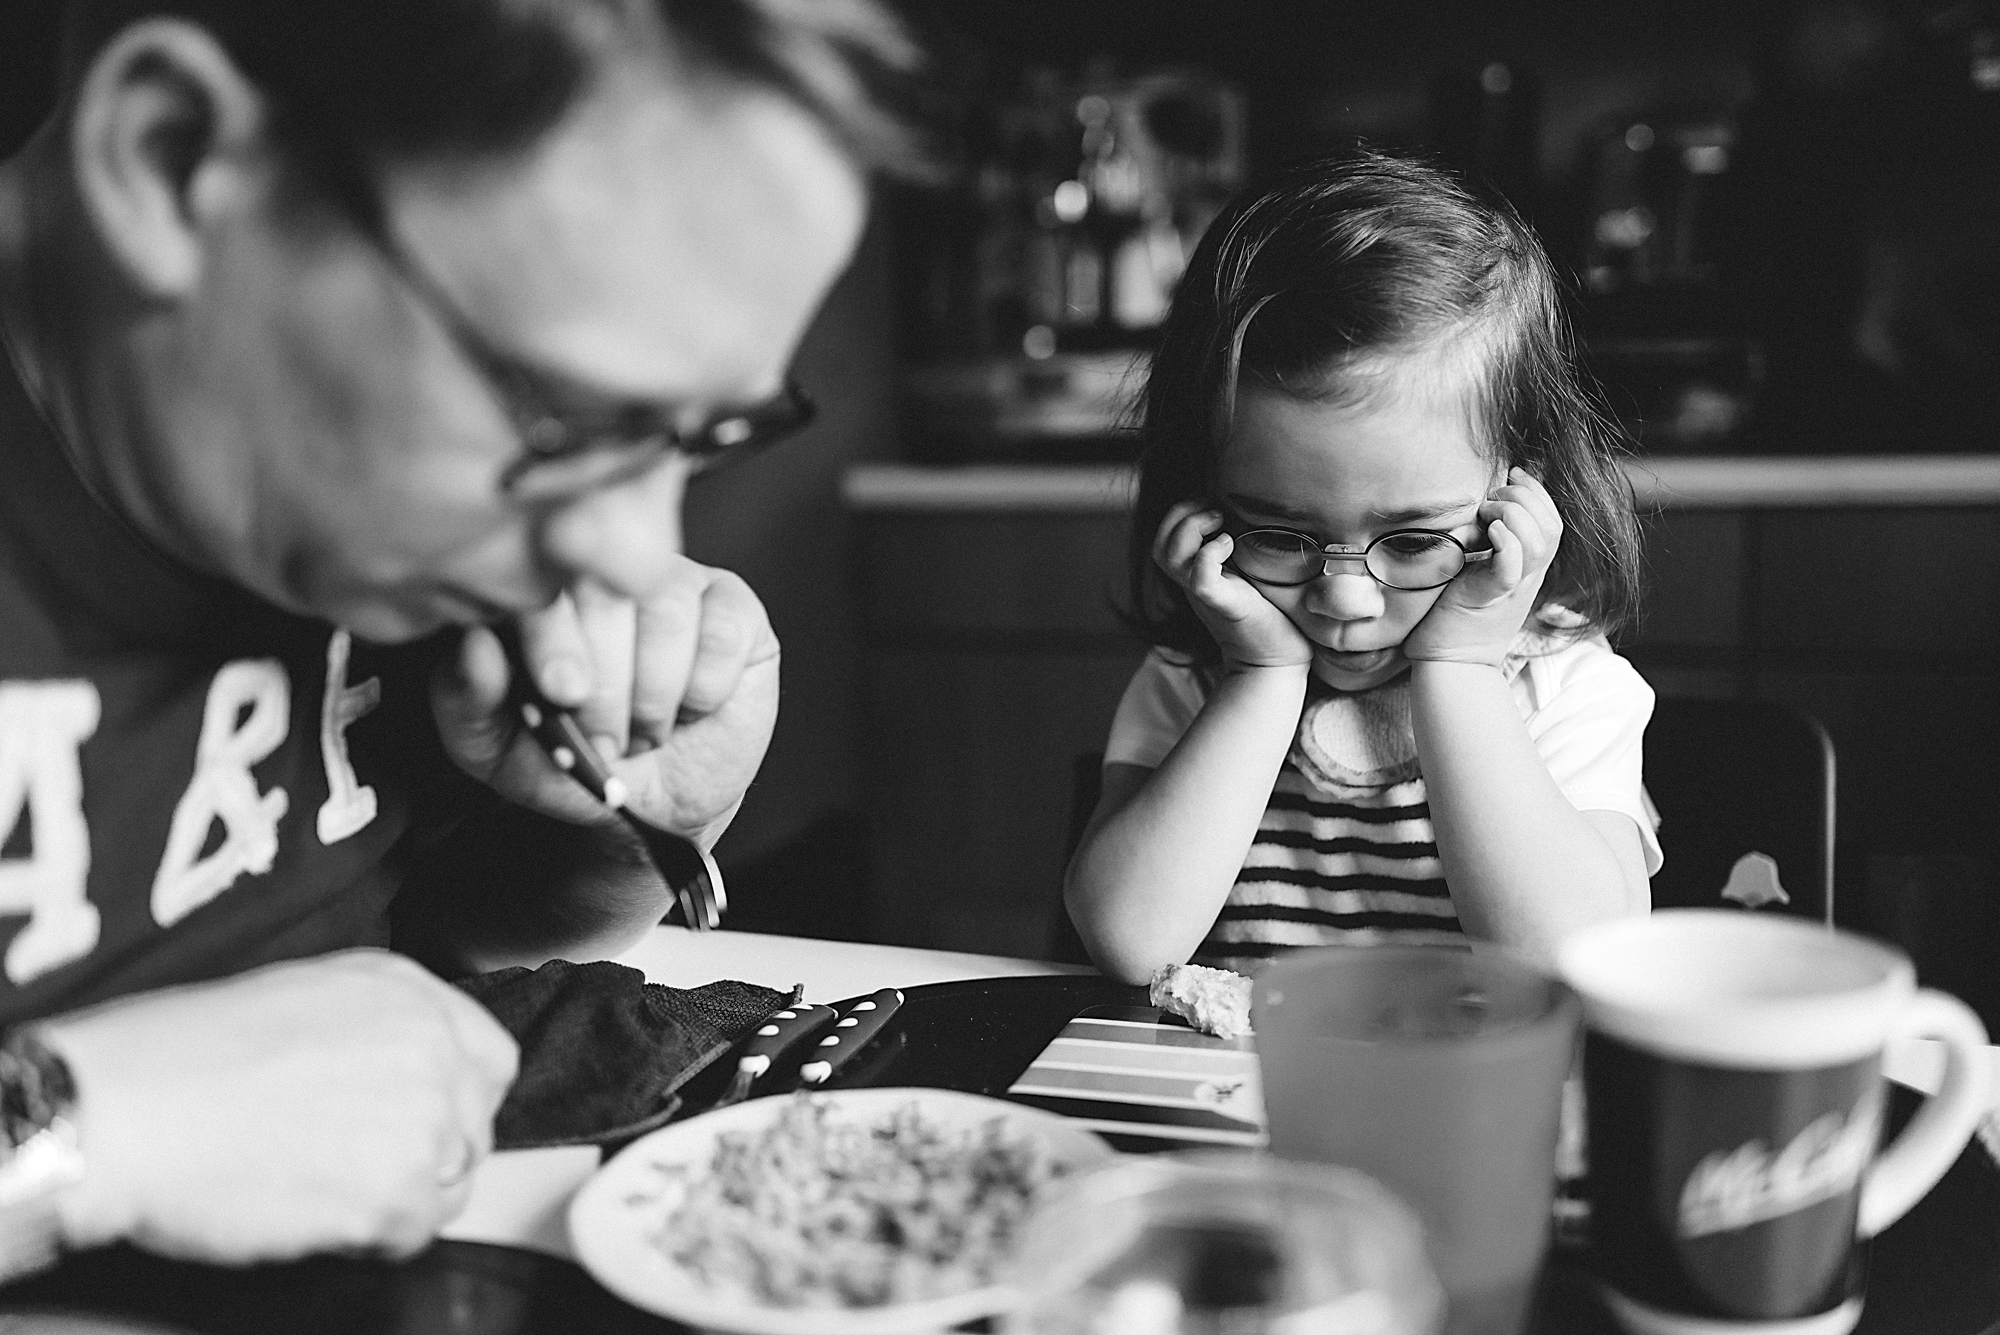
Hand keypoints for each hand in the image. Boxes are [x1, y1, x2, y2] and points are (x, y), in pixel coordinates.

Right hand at [37, 950, 518, 1262]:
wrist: (127, 1110)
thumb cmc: (178, 1056)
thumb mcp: (299, 997)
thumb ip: (371, 1027)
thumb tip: (390, 1068)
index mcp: (405, 994)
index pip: (489, 1059)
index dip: (455, 1099)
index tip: (422, 1121)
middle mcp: (429, 1047)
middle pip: (471, 1126)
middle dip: (425, 1152)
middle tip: (356, 1164)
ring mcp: (424, 1119)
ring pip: (449, 1183)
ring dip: (397, 1196)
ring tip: (322, 1185)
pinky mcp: (399, 1191)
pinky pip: (414, 1233)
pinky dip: (370, 1237)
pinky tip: (313, 1211)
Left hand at [432, 558, 780, 845]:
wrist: (654, 806)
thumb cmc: (571, 762)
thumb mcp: (497, 749)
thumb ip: (467, 699)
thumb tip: (475, 642)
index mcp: (537, 589)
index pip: (538, 579)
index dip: (553, 636)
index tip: (561, 694)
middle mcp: (604, 570)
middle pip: (605, 592)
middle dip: (606, 684)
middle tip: (604, 739)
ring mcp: (672, 580)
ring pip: (666, 610)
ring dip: (656, 692)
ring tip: (645, 730)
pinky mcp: (733, 606)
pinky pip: (723, 630)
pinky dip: (704, 687)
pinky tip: (691, 707)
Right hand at [1154, 501, 1312, 671]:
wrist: (1278, 661)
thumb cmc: (1272, 616)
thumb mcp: (1251, 577)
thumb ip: (1243, 554)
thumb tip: (1258, 518)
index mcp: (1197, 576)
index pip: (1164, 540)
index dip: (1179, 515)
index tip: (1212, 504)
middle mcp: (1195, 585)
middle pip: (1159, 545)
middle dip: (1180, 516)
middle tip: (1215, 511)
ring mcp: (1206, 595)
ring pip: (1170, 556)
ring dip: (1191, 529)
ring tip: (1222, 525)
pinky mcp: (1225, 605)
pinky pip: (1201, 578)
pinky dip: (1210, 553)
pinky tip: (1230, 545)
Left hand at [1401, 468, 1561, 668]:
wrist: (1451, 665)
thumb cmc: (1456, 617)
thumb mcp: (1479, 573)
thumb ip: (1487, 546)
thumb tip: (1479, 509)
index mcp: (1528, 569)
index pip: (1552, 521)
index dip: (1537, 491)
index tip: (1513, 473)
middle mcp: (1527, 577)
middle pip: (1551, 527)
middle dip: (1526, 497)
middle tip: (1492, 496)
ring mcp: (1512, 589)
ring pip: (1537, 542)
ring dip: (1513, 515)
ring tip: (1485, 513)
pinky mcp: (1489, 599)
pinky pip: (1510, 567)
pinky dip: (1505, 543)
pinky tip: (1488, 532)